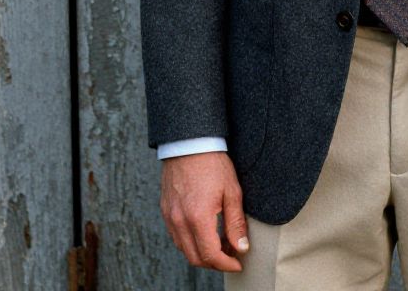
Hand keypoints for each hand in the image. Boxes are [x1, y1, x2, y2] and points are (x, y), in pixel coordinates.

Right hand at [160, 152, 249, 270]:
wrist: (190, 142)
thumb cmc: (212, 163)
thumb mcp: (232, 191)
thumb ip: (235, 223)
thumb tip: (241, 247)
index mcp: (198, 217)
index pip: (210, 255)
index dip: (226, 264)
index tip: (238, 263)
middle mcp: (180, 221)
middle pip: (195, 258)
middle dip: (215, 263)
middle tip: (231, 256)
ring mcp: (170, 217)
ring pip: (184, 249)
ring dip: (202, 254)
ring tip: (220, 244)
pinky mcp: (166, 211)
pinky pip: (176, 237)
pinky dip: (190, 242)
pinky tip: (204, 233)